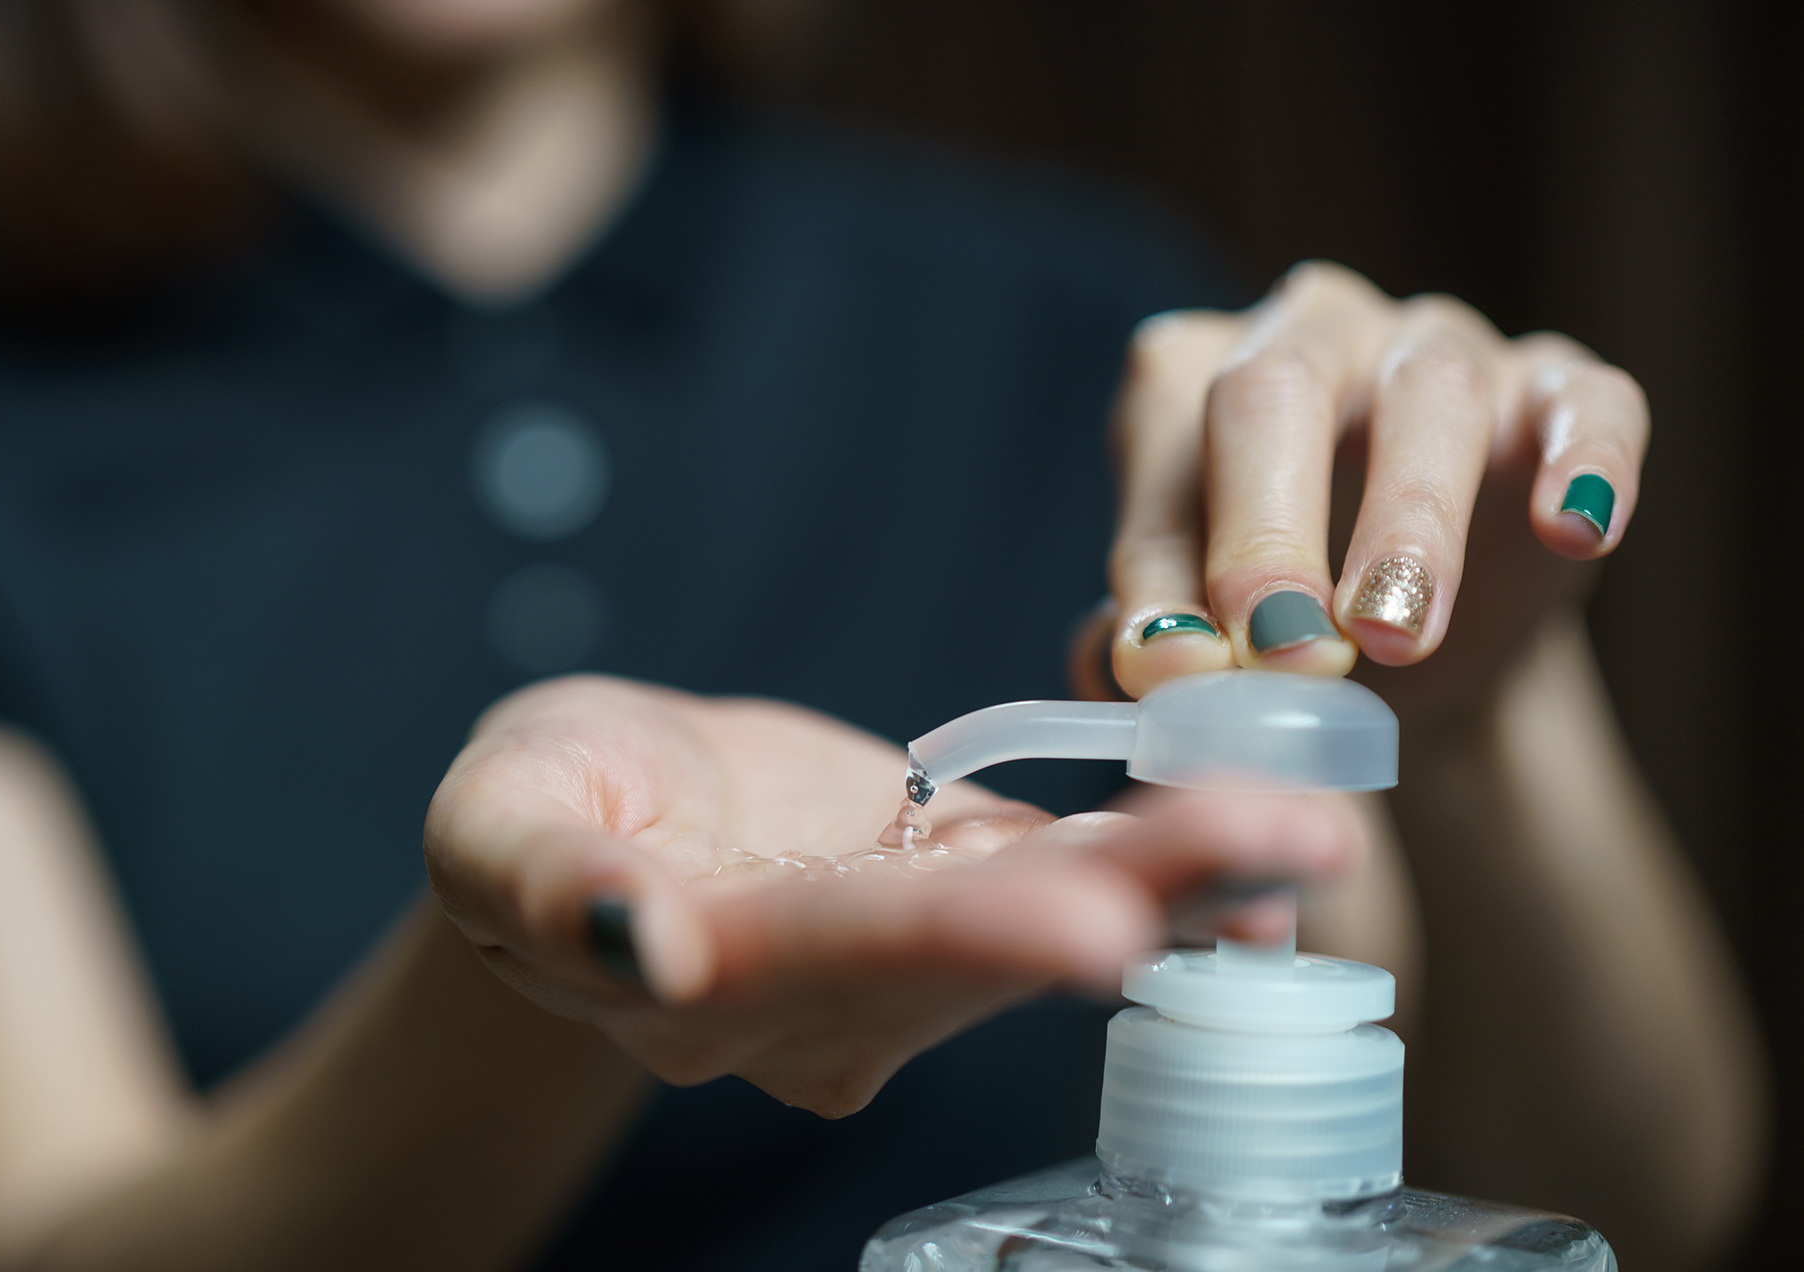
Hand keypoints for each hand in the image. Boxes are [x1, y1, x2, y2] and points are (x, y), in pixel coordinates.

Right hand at [424, 675, 1356, 1116]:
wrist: (600, 810)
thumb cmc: (531, 808)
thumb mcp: (493, 825)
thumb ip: (548, 885)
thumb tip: (636, 944)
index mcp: (710, 976)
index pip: (842, 958)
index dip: (960, 940)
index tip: (1092, 928)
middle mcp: (828, 997)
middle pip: (986, 947)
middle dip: (1138, 896)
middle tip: (1283, 847)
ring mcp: (900, 954)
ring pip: (1048, 911)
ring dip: (1185, 871)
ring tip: (1312, 824)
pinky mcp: (948, 889)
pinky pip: (1063, 872)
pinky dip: (1165, 855)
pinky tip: (1270, 830)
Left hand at [1077, 261, 1647, 725]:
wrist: (1428, 657)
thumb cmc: (1280, 623)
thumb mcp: (1209, 638)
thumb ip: (1157, 644)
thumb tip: (1138, 664)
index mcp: (1192, 375)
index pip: (1160, 450)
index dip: (1158, 564)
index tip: (1170, 671)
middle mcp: (1310, 331)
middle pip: (1275, 389)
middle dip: (1271, 526)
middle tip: (1283, 648)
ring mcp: (1441, 345)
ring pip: (1429, 395)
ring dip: (1411, 522)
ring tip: (1393, 638)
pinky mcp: (1563, 389)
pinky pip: (1585, 404)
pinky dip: (1583, 462)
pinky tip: (1570, 532)